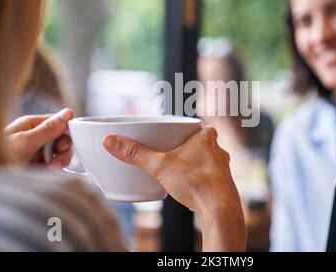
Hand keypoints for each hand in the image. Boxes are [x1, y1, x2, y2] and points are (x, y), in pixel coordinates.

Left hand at [5, 108, 73, 167]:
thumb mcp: (26, 141)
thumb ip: (48, 128)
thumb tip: (67, 113)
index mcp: (31, 125)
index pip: (58, 122)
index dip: (65, 132)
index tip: (62, 144)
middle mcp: (36, 136)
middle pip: (62, 138)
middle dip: (62, 149)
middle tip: (56, 157)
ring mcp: (37, 151)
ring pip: (60, 152)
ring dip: (59, 160)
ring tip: (50, 167)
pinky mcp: (39, 164)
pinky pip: (55, 163)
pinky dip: (55, 168)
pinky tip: (48, 171)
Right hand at [102, 126, 246, 251]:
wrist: (220, 211)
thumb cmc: (196, 183)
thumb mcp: (159, 166)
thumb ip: (135, 154)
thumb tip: (110, 141)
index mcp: (206, 137)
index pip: (197, 125)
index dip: (186, 129)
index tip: (173, 133)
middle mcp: (219, 150)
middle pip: (202, 142)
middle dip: (188, 147)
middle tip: (171, 152)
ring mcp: (224, 169)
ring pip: (208, 160)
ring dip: (195, 164)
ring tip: (179, 171)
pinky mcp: (224, 186)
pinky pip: (211, 178)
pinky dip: (201, 180)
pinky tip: (191, 187)